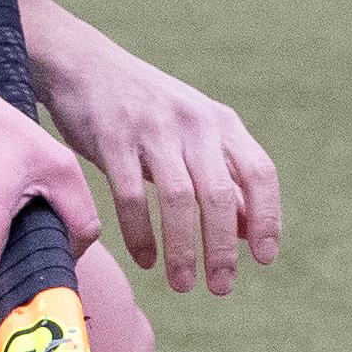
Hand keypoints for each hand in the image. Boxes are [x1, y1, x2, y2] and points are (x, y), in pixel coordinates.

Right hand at [29, 6, 282, 298]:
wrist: (83, 65)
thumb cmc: (145, 109)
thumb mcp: (194, 134)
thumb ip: (224, 176)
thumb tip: (253, 229)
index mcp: (222, 123)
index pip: (260, 173)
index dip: (267, 217)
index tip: (265, 258)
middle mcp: (195, 124)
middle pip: (221, 195)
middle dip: (223, 248)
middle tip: (222, 287)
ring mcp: (154, 129)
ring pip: (180, 199)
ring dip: (184, 249)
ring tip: (184, 285)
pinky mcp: (113, 138)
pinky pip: (131, 195)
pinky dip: (140, 234)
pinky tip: (145, 261)